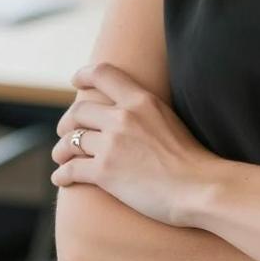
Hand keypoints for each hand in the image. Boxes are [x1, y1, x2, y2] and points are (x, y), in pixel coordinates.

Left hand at [50, 62, 221, 227]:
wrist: (198, 186)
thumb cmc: (190, 158)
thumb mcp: (168, 118)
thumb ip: (145, 111)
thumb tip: (128, 113)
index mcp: (142, 99)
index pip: (103, 74)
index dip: (84, 74)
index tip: (76, 80)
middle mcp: (124, 117)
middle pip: (78, 111)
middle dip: (66, 123)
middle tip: (65, 132)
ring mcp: (112, 144)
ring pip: (70, 141)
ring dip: (61, 150)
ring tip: (61, 157)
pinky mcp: (105, 172)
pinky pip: (70, 169)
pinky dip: (61, 174)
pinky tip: (61, 178)